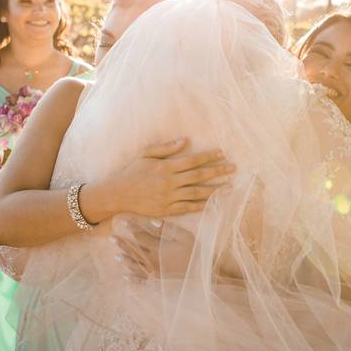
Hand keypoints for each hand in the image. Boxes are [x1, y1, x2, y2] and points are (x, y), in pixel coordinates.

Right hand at [86, 138, 234, 218]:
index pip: (193, 160)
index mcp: (165, 167)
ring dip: (214, 189)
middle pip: (199, 176)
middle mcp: (169, 182)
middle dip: (217, 171)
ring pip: (196, 193)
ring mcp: (169, 197)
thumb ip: (166, 148)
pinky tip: (212, 202)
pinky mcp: (167, 210)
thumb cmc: (132, 172)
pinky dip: (201, 205)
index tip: (222, 154)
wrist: (117, 195)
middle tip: (233, 168)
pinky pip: (187, 208)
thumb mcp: (146, 154)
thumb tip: (185, 140)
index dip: (209, 157)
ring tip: (228, 186)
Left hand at [113, 217, 196, 279]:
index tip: (123, 222)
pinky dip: (132, 279)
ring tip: (115, 257)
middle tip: (111, 239)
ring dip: (125, 260)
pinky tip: (125, 276)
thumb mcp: (185, 237)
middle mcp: (151, 260)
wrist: (200, 276)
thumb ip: (168, 229)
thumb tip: (152, 221)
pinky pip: (141, 281)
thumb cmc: (194, 254)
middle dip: (122, 244)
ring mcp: (153, 273)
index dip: (132, 228)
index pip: (141, 236)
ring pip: (135, 266)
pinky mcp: (156, 283)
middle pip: (134, 250)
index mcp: (157, 248)